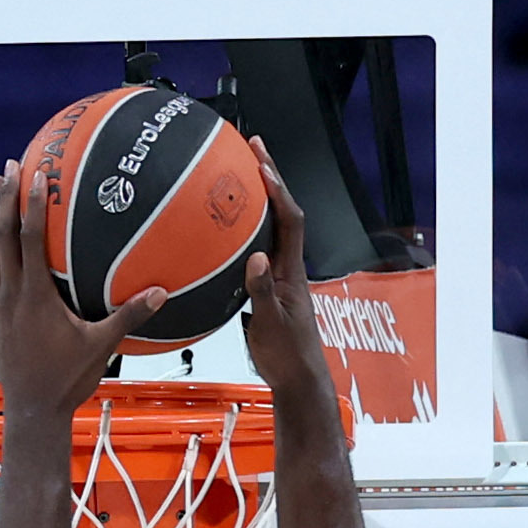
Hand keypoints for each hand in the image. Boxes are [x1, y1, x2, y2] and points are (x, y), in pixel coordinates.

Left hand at [0, 161, 164, 422]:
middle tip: (11, 164)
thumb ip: (128, 317)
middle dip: (7, 198)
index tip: (38, 174)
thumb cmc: (68, 381)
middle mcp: (12, 295)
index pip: (32, 240)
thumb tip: (160, 293)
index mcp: (36, 297)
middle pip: (5, 236)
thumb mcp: (102, 348)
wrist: (33, 414)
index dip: (33, 205)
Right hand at [240, 143, 328, 396]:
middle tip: (253, 147)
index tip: (261, 163)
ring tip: (242, 172)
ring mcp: (281, 275)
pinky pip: (259, 247)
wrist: (297, 380)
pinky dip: (247, 228)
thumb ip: (261, 292)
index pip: (289, 220)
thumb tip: (256, 258)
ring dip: (259, 198)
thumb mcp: (269, 324)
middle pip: (283, 212)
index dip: (277, 190)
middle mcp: (289, 266)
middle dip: (269, 178)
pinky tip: (229, 225)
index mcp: (291, 271)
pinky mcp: (271, 286)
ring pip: (272, 227)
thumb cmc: (286, 357)